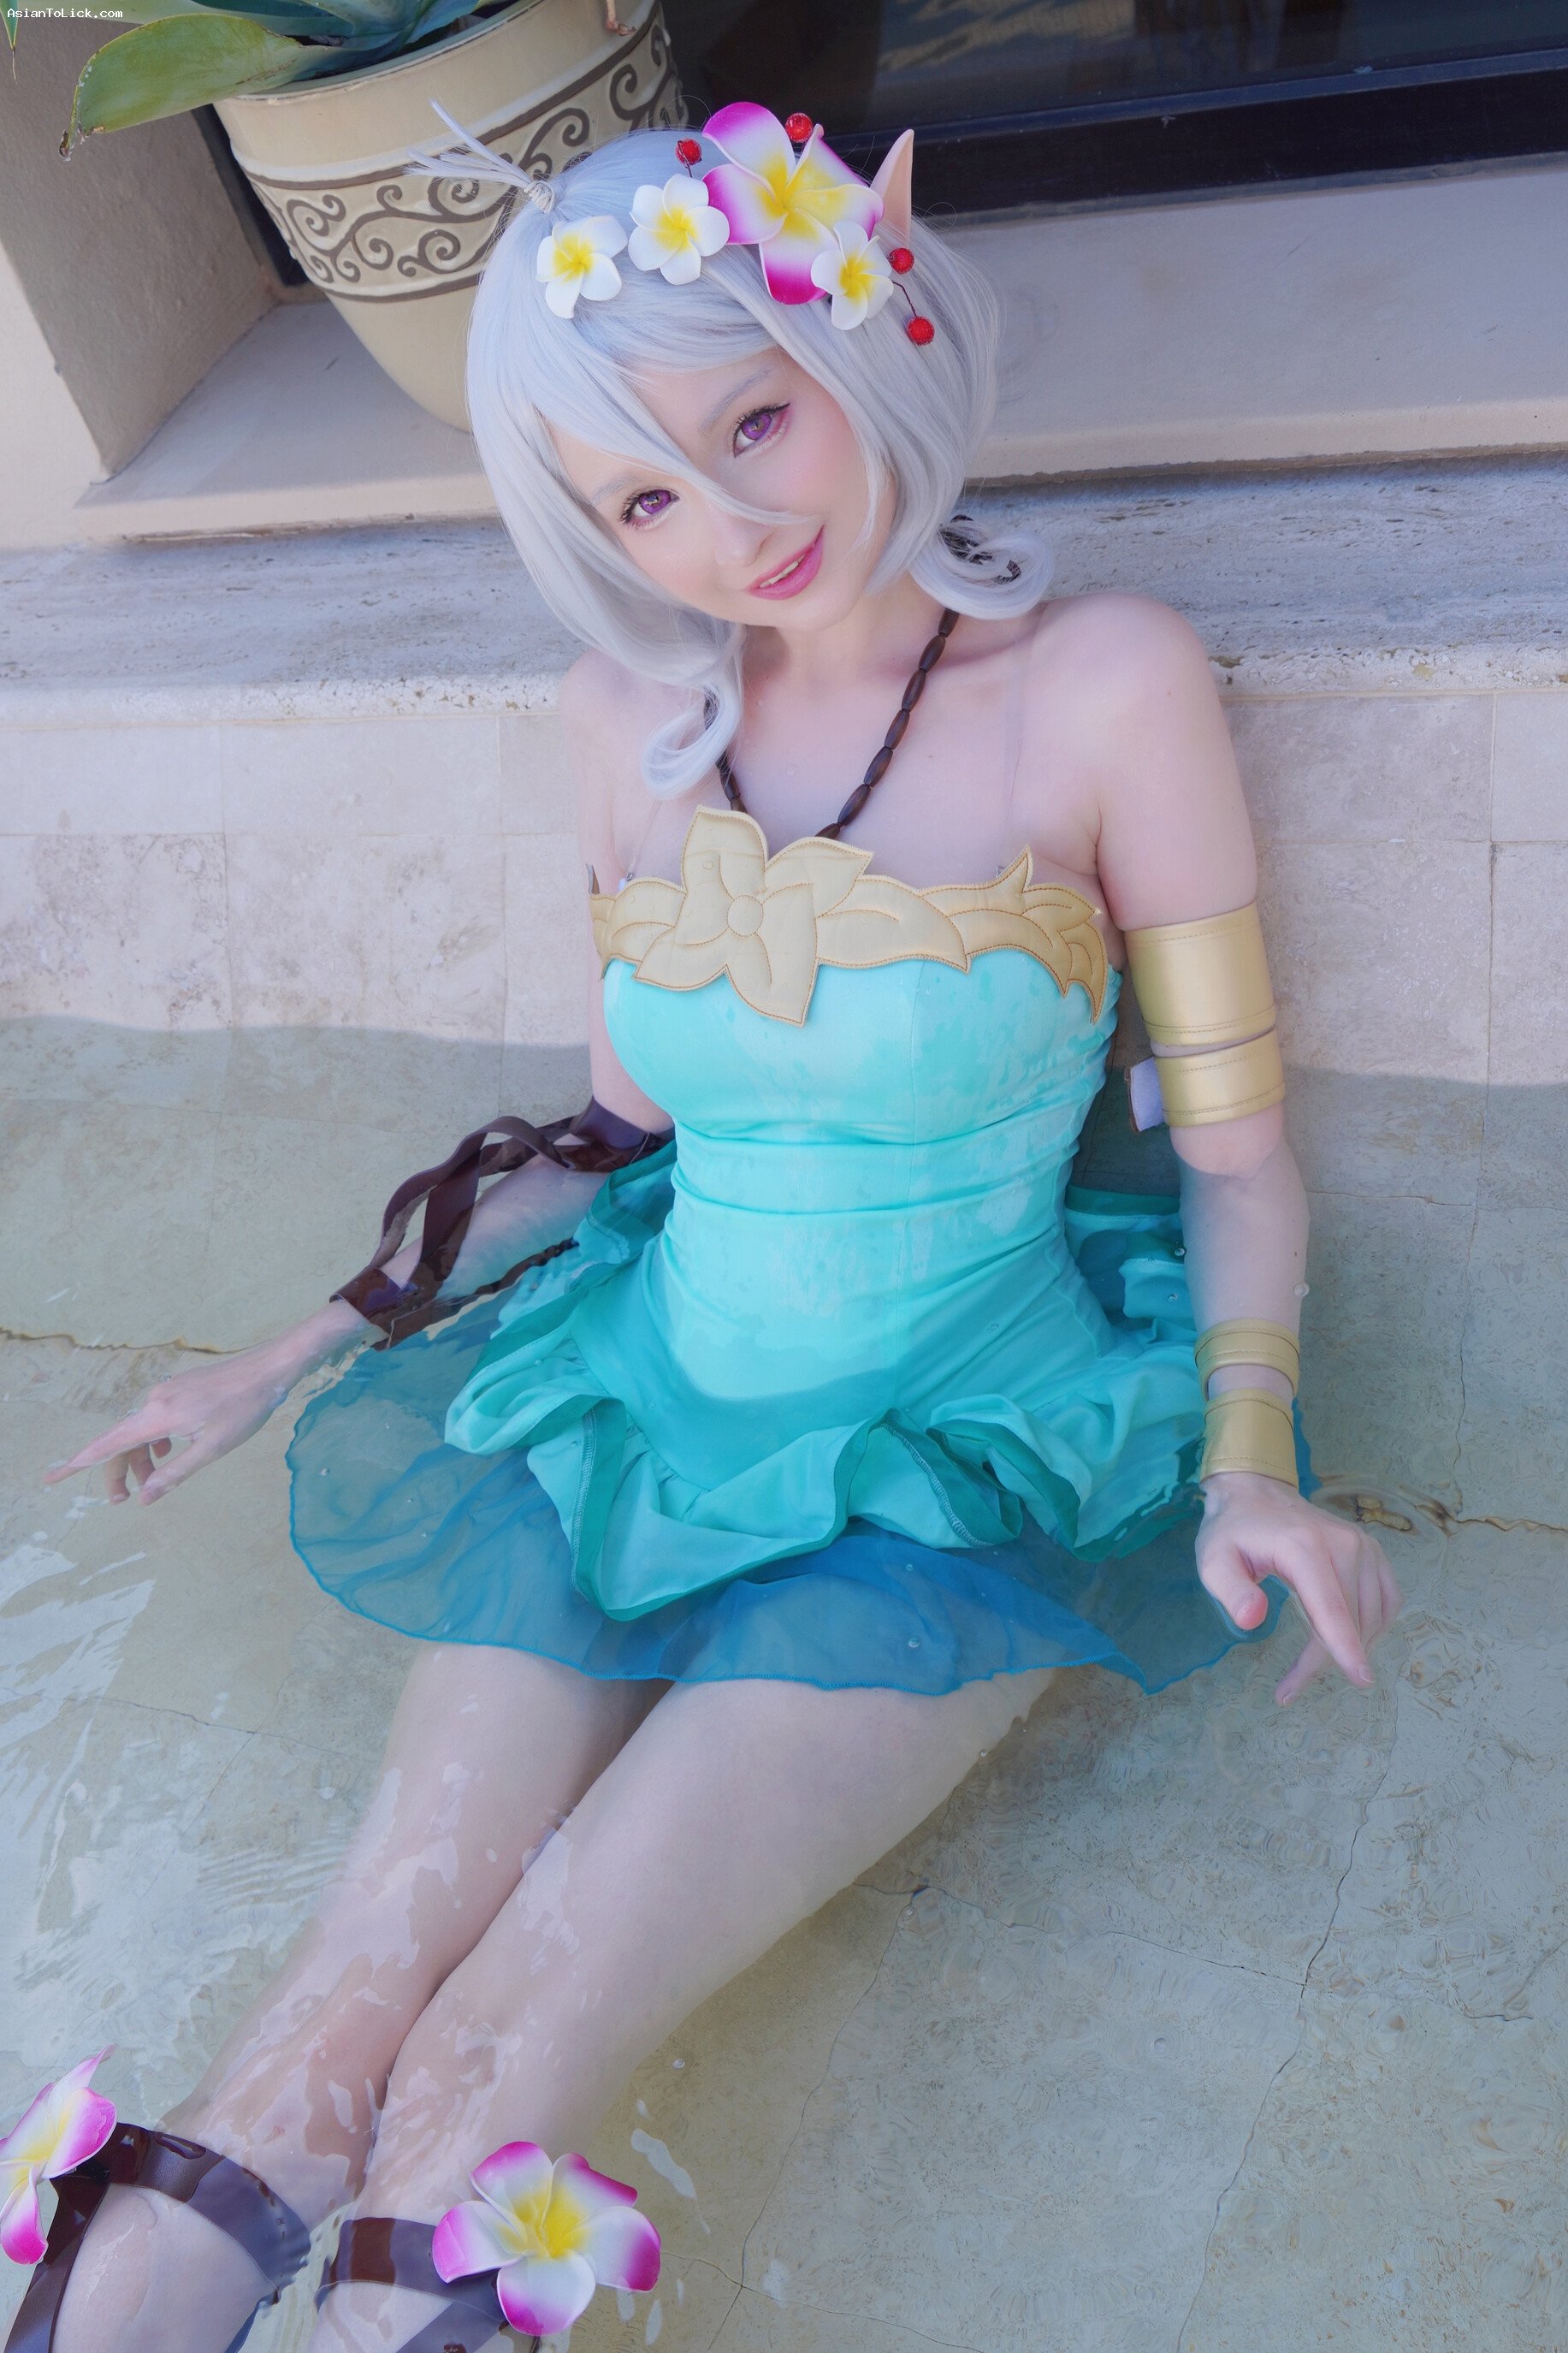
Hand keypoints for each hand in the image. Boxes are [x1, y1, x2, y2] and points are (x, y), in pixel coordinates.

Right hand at [44, 1342, 303, 1505]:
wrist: (269, 1367)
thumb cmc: (246, 1409)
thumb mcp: (212, 1448)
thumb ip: (175, 1473)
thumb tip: (145, 1496)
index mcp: (158, 1416)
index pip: (107, 1445)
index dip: (78, 1464)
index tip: (52, 1478)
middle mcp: (155, 1401)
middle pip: (121, 1441)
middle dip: (116, 1472)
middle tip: (122, 1501)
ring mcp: (166, 1392)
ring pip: (140, 1431)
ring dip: (140, 1458)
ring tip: (152, 1482)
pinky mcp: (179, 1389)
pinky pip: (155, 1420)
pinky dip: (154, 1442)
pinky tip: (169, 1452)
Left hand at [1196, 1472, 1401, 1706]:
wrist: (1258, 1494)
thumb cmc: (1233, 1532)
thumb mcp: (1214, 1560)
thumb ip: (1230, 1590)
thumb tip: (1251, 1620)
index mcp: (1304, 1546)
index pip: (1331, 1606)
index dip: (1343, 1647)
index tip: (1360, 1680)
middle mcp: (1344, 1544)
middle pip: (1351, 1618)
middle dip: (1328, 1659)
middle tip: (1290, 1686)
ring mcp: (1364, 1546)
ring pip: (1373, 1614)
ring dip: (1352, 1648)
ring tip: (1310, 1665)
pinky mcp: (1373, 1552)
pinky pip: (1387, 1601)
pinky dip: (1373, 1627)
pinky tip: (1347, 1639)